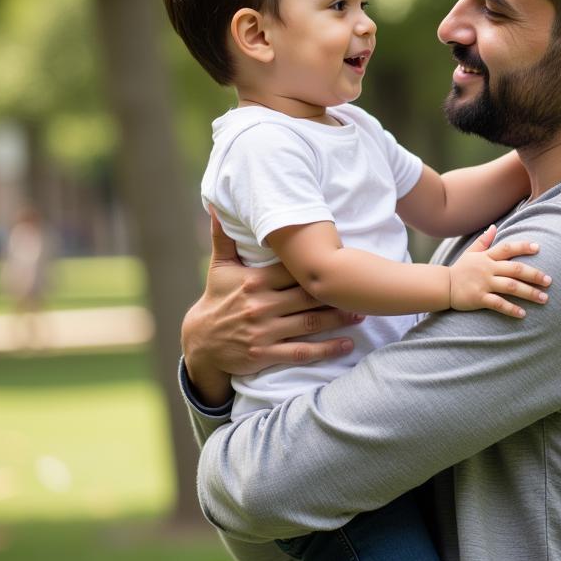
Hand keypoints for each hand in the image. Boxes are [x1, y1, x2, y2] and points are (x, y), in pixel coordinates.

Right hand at [181, 209, 359, 405]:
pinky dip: (327, 349)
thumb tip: (218, 206)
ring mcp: (264, 331)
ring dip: (338, 319)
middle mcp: (261, 305)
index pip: (293, 271)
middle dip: (336, 293)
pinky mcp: (265, 354)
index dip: (318, 267)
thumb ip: (224, 237)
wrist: (200, 340)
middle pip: (307, 296)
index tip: (343, 261)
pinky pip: (301, 352)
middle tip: (361, 289)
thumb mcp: (219, 266)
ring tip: (361, 313)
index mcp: (255, 281)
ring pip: (309, 323)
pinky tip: (347, 344)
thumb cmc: (216, 298)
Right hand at [447, 225, 550, 318]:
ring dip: (529, 293)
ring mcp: (483, 283)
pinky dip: (511, 309)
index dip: (523, 247)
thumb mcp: (470, 252)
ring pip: (511, 287)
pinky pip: (498, 304)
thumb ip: (484, 241)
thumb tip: (494, 227)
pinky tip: (523, 314)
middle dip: (534, 275)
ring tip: (544, 298)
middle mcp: (487, 269)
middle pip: (515, 269)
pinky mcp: (479, 298)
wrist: (442, 286)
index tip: (538, 248)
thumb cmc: (460, 269)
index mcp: (487, 257)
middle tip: (549, 281)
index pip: (507, 248)